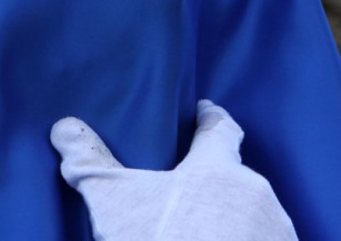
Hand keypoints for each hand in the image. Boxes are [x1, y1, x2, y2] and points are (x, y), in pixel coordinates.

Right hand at [50, 100, 296, 240]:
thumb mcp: (112, 204)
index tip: (205, 111)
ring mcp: (276, 235)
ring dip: (233, 221)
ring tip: (202, 233)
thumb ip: (88, 162)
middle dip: (214, 181)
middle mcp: (256, 195)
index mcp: (218, 168)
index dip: (211, 118)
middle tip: (186, 192)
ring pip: (253, 216)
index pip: (221, 128)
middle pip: (235, 176)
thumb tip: (64, 126)